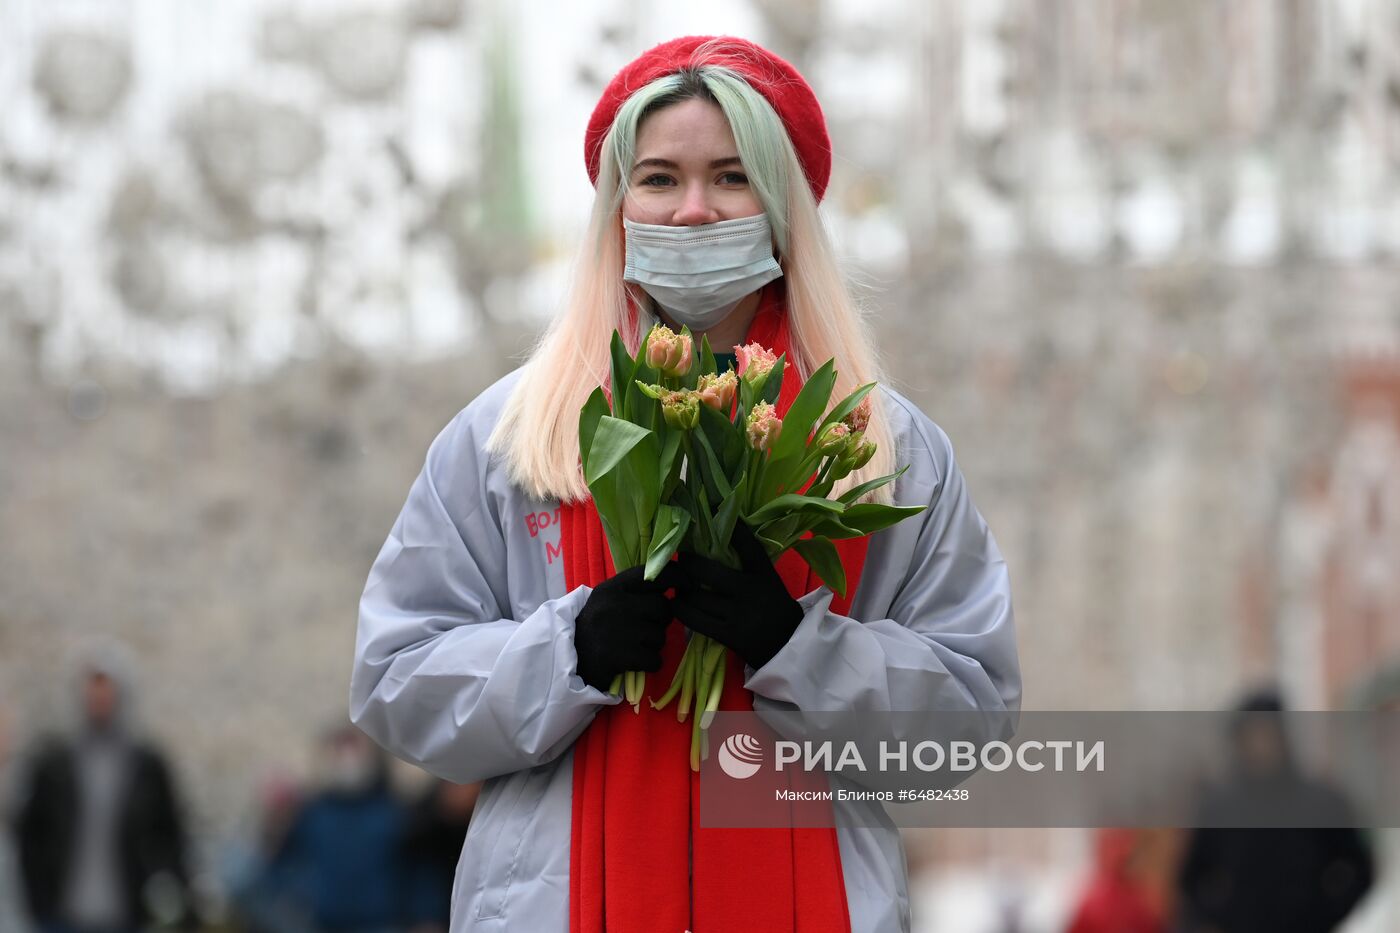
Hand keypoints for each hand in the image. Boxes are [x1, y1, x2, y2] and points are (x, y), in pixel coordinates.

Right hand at [572, 562, 681, 691]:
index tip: (688, 586)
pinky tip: (635, 661)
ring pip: (660, 636)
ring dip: (654, 644)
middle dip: (661, 621)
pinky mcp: (620, 656)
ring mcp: (618, 630)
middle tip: (646, 629)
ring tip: (635, 646)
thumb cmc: (595, 627)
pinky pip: (655, 659)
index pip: (654, 573)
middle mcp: (616, 604)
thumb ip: (636, 589)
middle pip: (663, 607)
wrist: (567, 659)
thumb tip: (675, 582)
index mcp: (613, 587)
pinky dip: (649, 663)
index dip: (679, 577)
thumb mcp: (609, 599)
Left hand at [671, 520, 803, 670]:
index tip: (715, 504)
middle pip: (707, 572)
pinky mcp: (728, 635)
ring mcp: (738, 615)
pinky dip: (681, 610)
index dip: (732, 528)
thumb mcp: (768, 580)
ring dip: (681, 589)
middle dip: (688, 564)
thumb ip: (748, 563)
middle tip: (681, 560)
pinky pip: (695, 620)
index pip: (748, 546)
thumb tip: (720, 537)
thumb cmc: (774, 607)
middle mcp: (750, 592)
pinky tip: (678, 604)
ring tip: (678, 584)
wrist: (788, 646)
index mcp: (764, 575)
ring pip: (696, 597)